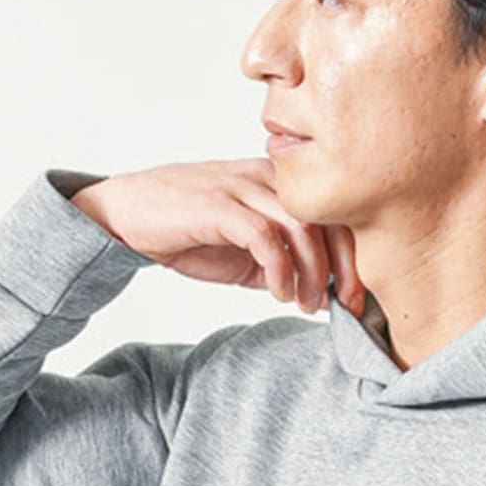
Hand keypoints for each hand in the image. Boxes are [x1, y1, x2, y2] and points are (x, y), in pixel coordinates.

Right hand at [72, 159, 365, 315]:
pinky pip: (265, 237)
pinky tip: (279, 293)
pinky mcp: (220, 205)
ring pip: (302, 227)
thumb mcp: (246, 256)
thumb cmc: (187, 232)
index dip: (354, 259)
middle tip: (345, 306)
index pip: (336, 216)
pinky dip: (280, 270)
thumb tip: (323, 296)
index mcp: (280, 186)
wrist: (128, 215)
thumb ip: (282, 268)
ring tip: (306, 303)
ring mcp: (243, 189)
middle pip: (329, 219)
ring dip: (313, 274)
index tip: (357, 299)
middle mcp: (268, 179)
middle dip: (344, 269)